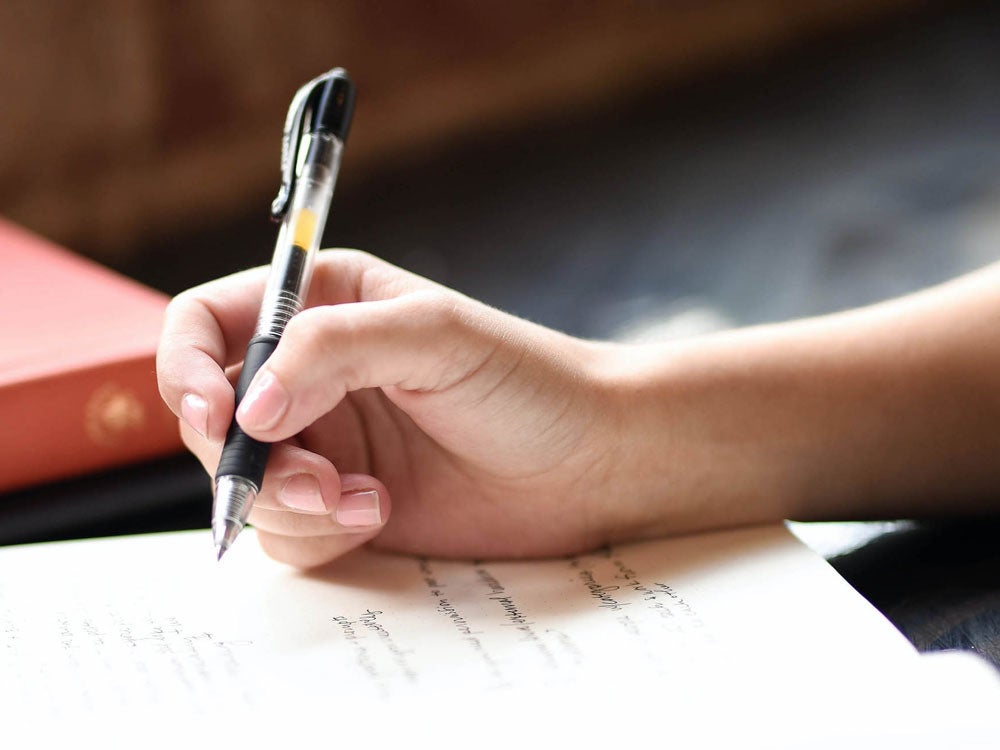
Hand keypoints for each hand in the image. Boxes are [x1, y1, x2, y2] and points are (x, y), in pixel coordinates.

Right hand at [157, 250, 628, 566]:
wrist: (590, 464)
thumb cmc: (528, 382)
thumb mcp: (434, 336)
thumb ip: (332, 350)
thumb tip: (247, 409)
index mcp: (323, 306)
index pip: (207, 324)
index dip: (186, 369)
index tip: (216, 415)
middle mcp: (311, 374)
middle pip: (213, 416)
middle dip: (247, 458)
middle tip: (314, 477)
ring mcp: (325, 443)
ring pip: (243, 483)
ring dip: (286, 502)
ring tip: (361, 501)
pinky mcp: (342, 505)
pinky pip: (284, 532)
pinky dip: (318, 533)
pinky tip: (378, 515)